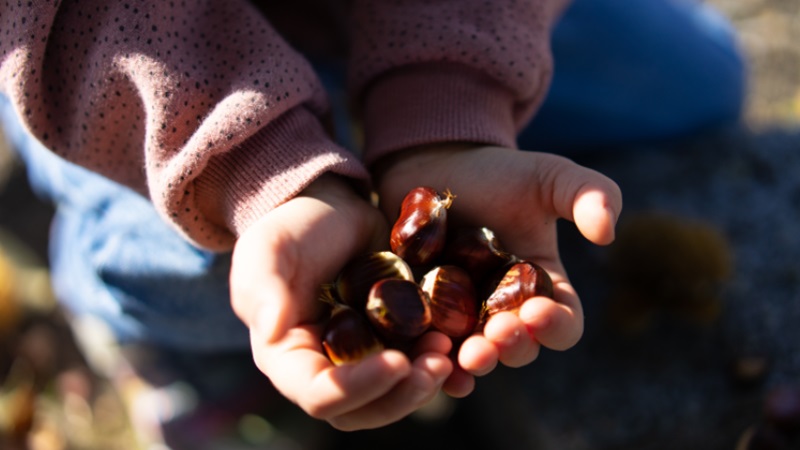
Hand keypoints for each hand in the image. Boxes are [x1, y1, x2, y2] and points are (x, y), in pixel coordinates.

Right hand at [229, 174, 452, 429]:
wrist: (331, 206)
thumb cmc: (293, 227)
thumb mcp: (269, 250)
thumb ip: (264, 290)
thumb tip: (271, 332)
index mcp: (289, 358)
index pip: (318, 394)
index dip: (357, 388)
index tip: (396, 362)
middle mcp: (327, 368)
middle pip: (363, 409)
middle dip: (401, 396)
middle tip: (437, 366)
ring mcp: (364, 357)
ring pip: (395, 394)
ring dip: (424, 382)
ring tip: (449, 349)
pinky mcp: (395, 340)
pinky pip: (418, 365)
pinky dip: (441, 362)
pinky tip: (462, 342)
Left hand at [374, 144, 621, 396]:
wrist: (436, 166)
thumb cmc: (498, 173)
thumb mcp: (549, 176)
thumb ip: (588, 194)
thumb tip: (608, 234)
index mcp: (543, 287)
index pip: (564, 323)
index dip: (556, 326)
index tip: (538, 312)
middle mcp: (506, 311)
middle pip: (520, 348)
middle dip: (513, 347)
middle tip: (498, 333)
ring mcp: (465, 319)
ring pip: (477, 357)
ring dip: (478, 362)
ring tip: (468, 354)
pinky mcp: (425, 318)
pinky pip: (433, 352)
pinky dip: (435, 364)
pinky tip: (432, 362)